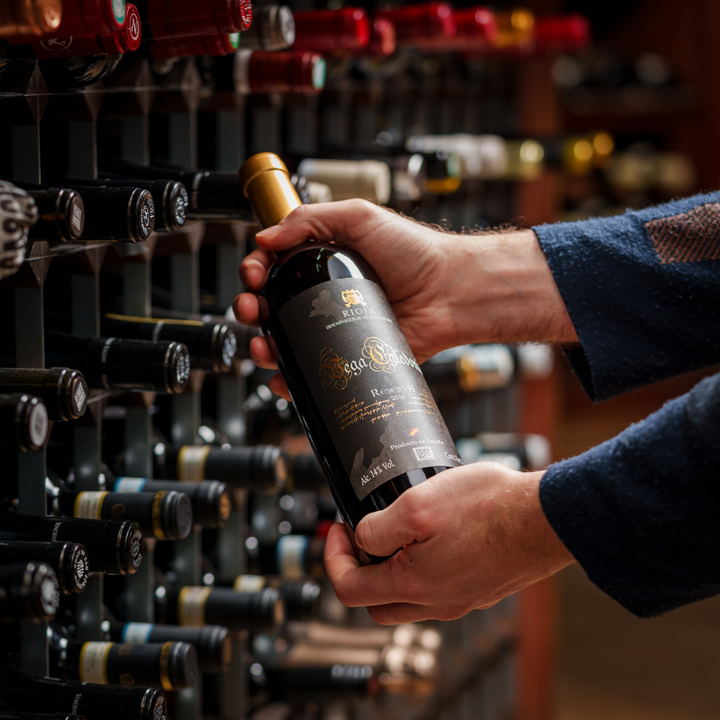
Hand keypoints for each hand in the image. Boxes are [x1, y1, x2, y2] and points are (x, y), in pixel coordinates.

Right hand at [234, 200, 575, 398]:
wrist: (450, 291)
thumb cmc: (415, 251)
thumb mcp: (360, 217)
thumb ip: (311, 219)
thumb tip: (265, 237)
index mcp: (323, 261)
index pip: (274, 267)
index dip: (255, 271)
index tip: (253, 274)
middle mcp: (325, 296)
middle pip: (272, 306)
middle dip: (250, 308)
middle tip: (250, 308)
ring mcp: (336, 328)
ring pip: (287, 342)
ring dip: (263, 346)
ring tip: (262, 346)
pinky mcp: (350, 357)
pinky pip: (314, 372)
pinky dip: (292, 380)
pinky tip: (282, 377)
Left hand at [323, 463, 574, 624]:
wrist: (548, 518)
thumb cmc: (490, 508)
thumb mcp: (418, 505)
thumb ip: (379, 528)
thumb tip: (361, 538)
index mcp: (414, 585)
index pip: (349, 590)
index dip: (334, 557)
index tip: (339, 529)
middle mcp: (437, 602)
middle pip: (376, 602)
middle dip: (360, 569)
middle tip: (363, 535)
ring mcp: (461, 598)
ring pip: (408, 597)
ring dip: (392, 569)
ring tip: (399, 530)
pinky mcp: (480, 589)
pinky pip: (438, 587)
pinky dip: (423, 567)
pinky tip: (434, 535)